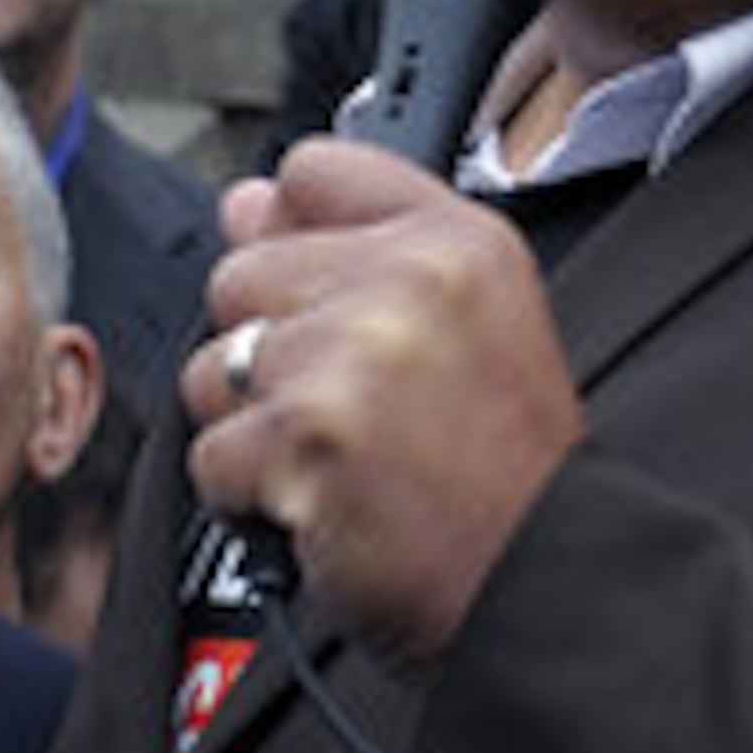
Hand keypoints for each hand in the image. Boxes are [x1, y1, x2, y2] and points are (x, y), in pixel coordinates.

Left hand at [182, 139, 583, 663]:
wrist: (540, 580)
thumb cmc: (505, 473)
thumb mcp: (474, 324)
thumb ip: (359, 246)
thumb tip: (242, 203)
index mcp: (458, 240)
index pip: (310, 172)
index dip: (298, 241)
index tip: (330, 301)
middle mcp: (410, 279)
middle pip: (241, 274)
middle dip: (271, 353)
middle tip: (353, 411)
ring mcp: (354, 354)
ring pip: (213, 366)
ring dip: (254, 429)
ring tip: (340, 461)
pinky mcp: (307, 435)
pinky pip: (211, 453)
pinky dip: (250, 498)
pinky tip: (324, 505)